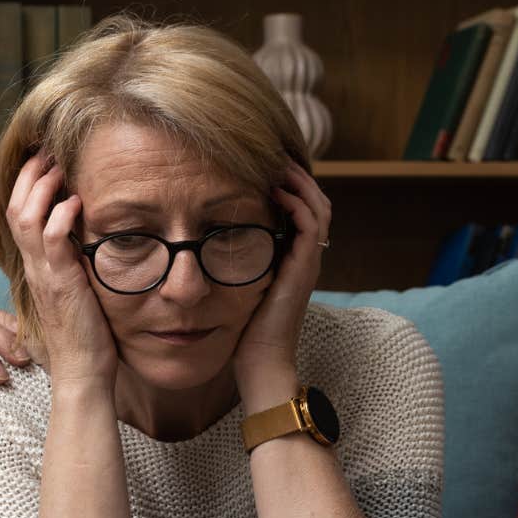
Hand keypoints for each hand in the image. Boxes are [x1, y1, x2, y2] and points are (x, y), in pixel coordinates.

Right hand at [7, 152, 118, 388]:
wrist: (82, 372)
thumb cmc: (86, 336)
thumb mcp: (79, 290)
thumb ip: (78, 263)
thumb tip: (93, 238)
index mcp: (37, 268)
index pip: (19, 217)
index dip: (28, 186)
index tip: (47, 163)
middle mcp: (34, 268)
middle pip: (15, 209)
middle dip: (31, 175)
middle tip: (49, 152)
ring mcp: (44, 275)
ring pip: (25, 218)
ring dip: (42, 187)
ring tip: (59, 167)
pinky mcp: (61, 283)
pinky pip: (50, 240)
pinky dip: (60, 215)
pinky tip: (76, 202)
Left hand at [234, 162, 332, 399]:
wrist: (260, 365)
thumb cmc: (242, 334)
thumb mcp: (235, 290)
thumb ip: (230, 265)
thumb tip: (199, 245)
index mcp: (290, 260)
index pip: (301, 210)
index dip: (288, 186)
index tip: (263, 165)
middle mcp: (304, 258)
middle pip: (315, 201)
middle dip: (296, 175)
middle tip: (274, 153)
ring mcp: (307, 263)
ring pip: (318, 207)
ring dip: (299, 181)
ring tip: (278, 162)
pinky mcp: (303, 270)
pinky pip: (311, 227)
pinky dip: (298, 204)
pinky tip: (277, 191)